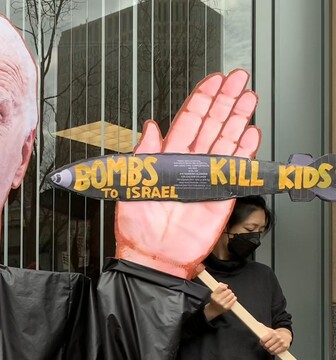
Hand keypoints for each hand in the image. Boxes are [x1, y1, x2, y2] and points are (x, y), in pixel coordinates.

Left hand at [115, 70, 261, 278]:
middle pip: (212, 125)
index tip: (212, 81)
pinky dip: (245, 152)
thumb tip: (148, 127)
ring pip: (226, 141)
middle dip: (226, 100)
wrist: (151, 256)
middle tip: (238, 78)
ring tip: (249, 97)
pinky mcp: (220, 195)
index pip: (188, 121)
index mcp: (166, 160)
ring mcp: (206, 178)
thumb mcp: (132, 184)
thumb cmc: (137, 227)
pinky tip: (252, 134)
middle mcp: (189, 165)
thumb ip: (143, 153)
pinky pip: (235, 170)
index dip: (201, 99)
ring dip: (238, 119)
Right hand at [203, 283, 235, 320]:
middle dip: (229, 291)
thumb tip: (226, 285)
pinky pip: (234, 300)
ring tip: (229, 296)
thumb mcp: (214, 293)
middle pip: (228, 291)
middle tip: (227, 293)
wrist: (213, 310)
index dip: (224, 286)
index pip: (221, 287)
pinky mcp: (227, 307)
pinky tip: (232, 298)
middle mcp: (217, 299)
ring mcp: (222, 304)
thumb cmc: (215, 300)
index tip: (225, 288)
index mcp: (214, 295)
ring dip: (231, 295)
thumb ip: (219, 287)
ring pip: (232, 295)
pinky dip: (234, 298)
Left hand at [260, 327, 291, 354]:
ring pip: (271, 349)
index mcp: (273, 333)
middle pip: (266, 345)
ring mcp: (281, 342)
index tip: (262, 343)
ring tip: (269, 348)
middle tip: (266, 346)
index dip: (261, 342)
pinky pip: (276, 352)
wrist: (286, 335)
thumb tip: (258, 324)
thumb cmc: (276, 334)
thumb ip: (263, 328)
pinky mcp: (284, 347)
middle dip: (265, 346)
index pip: (263, 339)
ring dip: (269, 350)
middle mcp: (277, 337)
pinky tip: (273, 350)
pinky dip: (273, 352)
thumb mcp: (270, 330)